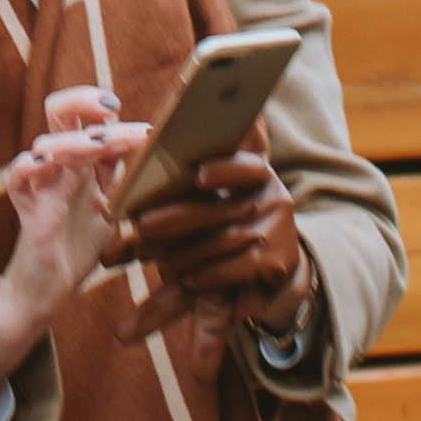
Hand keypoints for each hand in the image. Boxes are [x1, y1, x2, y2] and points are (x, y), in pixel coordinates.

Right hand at [0, 82, 138, 375]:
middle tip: (111, 104)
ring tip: (99, 142)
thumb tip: (167, 162)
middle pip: (61, 113)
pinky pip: (16, 180)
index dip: (121, 121)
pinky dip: (25, 166)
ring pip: (47, 144)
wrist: (47, 290)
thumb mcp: (115, 212)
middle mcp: (61, 166)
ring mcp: (42, 185)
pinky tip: (42, 162)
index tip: (150, 130)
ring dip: (75, 140)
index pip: (96, 122)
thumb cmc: (79, 247)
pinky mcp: (28, 210)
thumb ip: (130, 186)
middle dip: (82, 99)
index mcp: (84, 163)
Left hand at [140, 155, 311, 323]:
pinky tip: (188, 280)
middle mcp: (274, 198)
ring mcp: (280, 230)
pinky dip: (208, 275)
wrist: (266, 271)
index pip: (245, 165)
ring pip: (224, 241)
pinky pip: (236, 267)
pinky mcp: (278, 261)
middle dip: (176, 218)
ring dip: (186, 254)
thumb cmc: (225, 229)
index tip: (198, 175)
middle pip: (221, 208)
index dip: (223, 169)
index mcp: (257, 175)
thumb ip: (182, 185)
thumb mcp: (211, 203)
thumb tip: (146, 140)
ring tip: (156, 261)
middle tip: (141, 226)